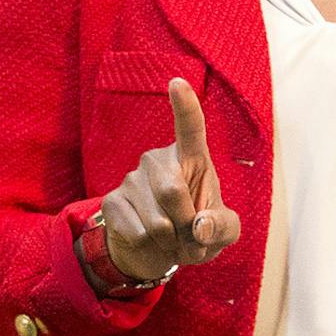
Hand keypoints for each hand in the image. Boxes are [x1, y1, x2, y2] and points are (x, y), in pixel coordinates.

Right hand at [99, 79, 242, 283]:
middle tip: (192, 237)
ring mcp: (132, 179)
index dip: (185, 106)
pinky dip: (153, 248)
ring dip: (172, 242)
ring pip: (156, 220)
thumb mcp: (222, 232)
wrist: (159, 251)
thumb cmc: (196, 231)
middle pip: (171, 190)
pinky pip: (138, 232)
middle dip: (187, 224)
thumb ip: (221, 227)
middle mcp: (158, 160)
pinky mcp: (112, 201)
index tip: (177, 83)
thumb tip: (199, 226)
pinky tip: (152, 242)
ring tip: (173, 240)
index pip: (189, 127)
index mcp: (191, 157)